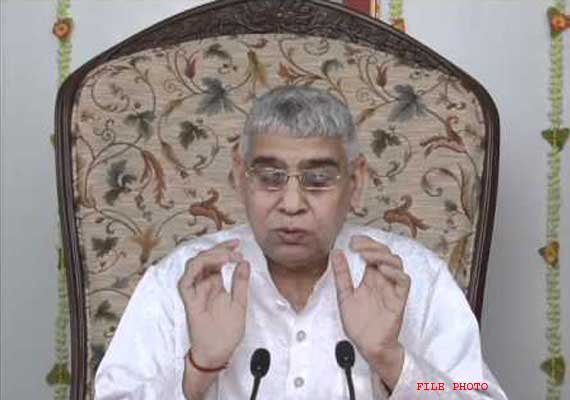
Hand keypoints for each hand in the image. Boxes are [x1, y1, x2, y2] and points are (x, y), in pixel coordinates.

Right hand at [178, 239, 249, 368]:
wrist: (218, 353)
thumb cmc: (227, 332)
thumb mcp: (240, 303)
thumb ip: (240, 283)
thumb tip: (245, 262)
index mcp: (215, 284)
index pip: (217, 260)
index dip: (225, 249)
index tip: (238, 244)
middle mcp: (203, 285)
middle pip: (205, 258)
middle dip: (219, 248)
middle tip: (234, 248)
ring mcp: (195, 292)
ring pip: (194, 265)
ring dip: (209, 257)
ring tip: (225, 257)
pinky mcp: (189, 301)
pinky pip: (185, 282)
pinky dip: (194, 271)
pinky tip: (208, 266)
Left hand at [331, 235, 409, 387]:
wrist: (367, 345)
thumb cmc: (359, 323)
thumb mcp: (344, 295)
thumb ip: (342, 274)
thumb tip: (335, 252)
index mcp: (370, 278)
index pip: (373, 253)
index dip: (366, 243)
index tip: (353, 240)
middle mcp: (382, 280)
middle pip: (385, 254)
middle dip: (372, 246)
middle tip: (358, 246)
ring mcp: (391, 289)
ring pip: (396, 264)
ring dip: (382, 256)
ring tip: (367, 257)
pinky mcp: (399, 300)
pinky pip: (404, 282)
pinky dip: (395, 273)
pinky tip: (381, 270)